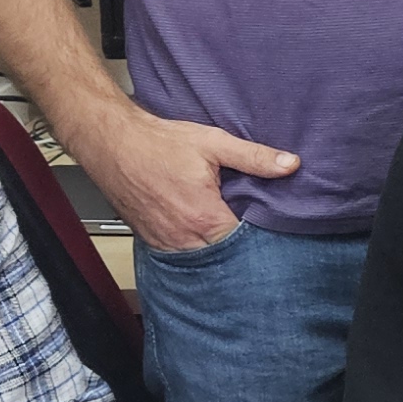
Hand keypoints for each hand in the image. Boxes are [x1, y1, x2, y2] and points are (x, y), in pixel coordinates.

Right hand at [60, 100, 294, 253]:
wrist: (111, 142)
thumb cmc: (157, 143)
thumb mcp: (213, 143)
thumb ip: (254, 157)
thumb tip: (291, 164)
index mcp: (204, 218)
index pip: (245, 246)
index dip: (262, 239)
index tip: (273, 231)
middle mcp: (183, 238)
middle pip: (224, 257)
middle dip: (240, 248)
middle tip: (254, 235)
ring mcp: (164, 242)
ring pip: (201, 259)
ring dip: (216, 250)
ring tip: (229, 235)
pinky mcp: (150, 240)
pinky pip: (179, 254)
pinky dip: (193, 248)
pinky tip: (202, 234)